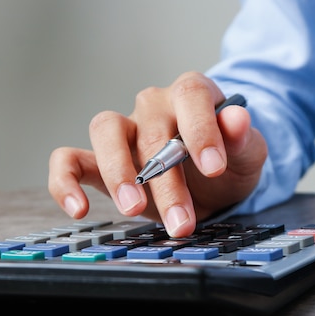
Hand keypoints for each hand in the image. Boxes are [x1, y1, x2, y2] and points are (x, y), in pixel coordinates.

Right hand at [48, 72, 267, 236]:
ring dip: (119, 173)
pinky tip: (79, 208)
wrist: (216, 179)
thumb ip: (242, 137)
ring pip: (105, 130)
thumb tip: (237, 120)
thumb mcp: (248, 153)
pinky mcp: (99, 158)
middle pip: (152, 130)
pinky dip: (66, 181)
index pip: (191, 95)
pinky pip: (70, 159)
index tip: (213, 168)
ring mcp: (125, 129)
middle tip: (182, 220)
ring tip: (134, 209)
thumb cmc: (230, 160)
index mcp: (192, 94)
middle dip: (168, 182)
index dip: (201, 129)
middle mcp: (154, 105)